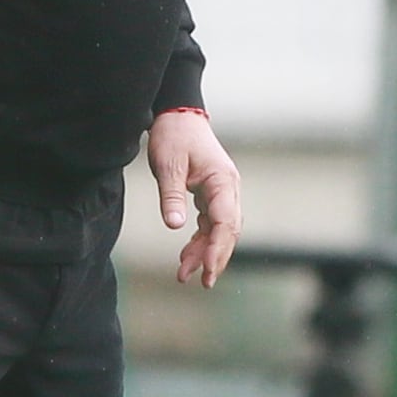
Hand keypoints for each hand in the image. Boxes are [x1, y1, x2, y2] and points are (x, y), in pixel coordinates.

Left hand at [147, 109, 241, 288]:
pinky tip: (187, 255)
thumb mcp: (167, 164)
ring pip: (220, 230)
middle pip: (228, 231)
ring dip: (205, 252)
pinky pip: (211, 223)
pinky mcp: (212, 194)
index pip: (225, 222)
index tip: (206, 269)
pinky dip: (200, 240)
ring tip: (185, 274)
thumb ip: (171, 195)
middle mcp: (228, 188)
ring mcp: (222, 192)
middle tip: (202, 281)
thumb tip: (174, 226)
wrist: (178, 115)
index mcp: (222, 181)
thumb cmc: (174, 135)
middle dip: (215, 258)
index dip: (216, 248)